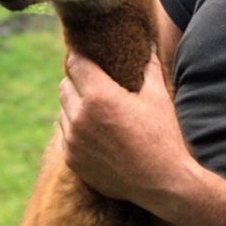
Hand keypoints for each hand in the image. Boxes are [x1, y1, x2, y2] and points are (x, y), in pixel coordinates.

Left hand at [58, 50, 195, 204]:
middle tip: (92, 79)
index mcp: (99, 96)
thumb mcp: (158, 96)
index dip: (79, 55)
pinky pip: (65, 134)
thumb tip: (150, 44)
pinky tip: (94, 129)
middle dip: (77, 79)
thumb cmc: (161, 136)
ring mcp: (73, 140)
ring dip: (74, 104)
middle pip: (65, 84)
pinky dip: (75, 127)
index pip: (76, 63)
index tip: (85, 52)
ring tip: (94, 105)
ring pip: (63, 110)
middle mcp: (80, 116)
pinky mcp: (72, 159)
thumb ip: (149, 66)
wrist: (161, 182)